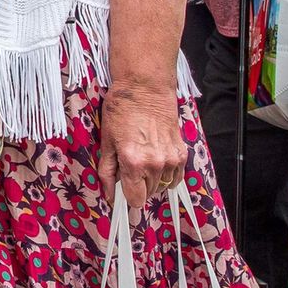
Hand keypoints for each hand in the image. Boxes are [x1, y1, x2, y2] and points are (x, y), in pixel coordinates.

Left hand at [97, 84, 184, 214]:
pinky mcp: (181, 153)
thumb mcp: (106, 140)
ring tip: (142, 159)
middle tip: (129, 167)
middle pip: (148, 194)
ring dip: (151, 180)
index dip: (126, 197)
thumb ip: (107, 172)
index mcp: (133, 162)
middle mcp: (155, 164)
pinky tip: (156, 161)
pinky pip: (175, 177)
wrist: (145, 88)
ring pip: (161, 186)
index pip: (135, 199)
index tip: (122, 189)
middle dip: (137, 186)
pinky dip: (165, 175)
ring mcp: (171, 159)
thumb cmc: (121, 110)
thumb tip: (109, 196)